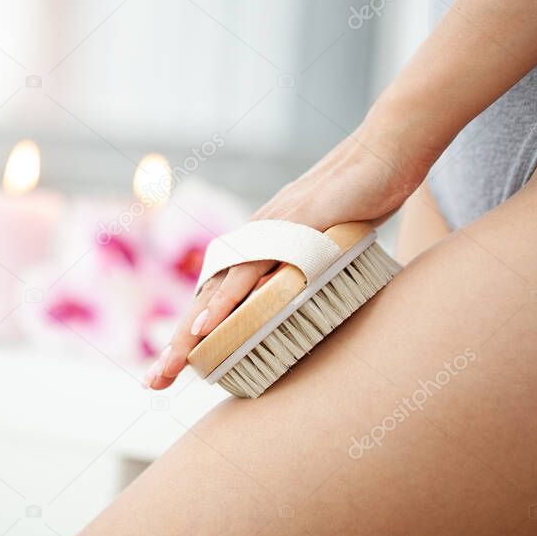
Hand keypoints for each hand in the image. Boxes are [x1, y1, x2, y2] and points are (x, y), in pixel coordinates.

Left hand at [144, 130, 427, 389]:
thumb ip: (310, 272)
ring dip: (189, 333)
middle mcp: (253, 243)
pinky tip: (205, 328)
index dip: (192, 336)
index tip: (172, 372)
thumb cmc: (361, 201)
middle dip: (178, 346)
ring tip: (168, 365)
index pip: (216, 299)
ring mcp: (266, 236)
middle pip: (205, 302)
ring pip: (216, 293)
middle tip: (153, 382)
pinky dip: (225, 302)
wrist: (384, 153)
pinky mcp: (285, 231)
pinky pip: (249, 273)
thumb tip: (309, 304)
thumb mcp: (330, 247)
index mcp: (258, 249)